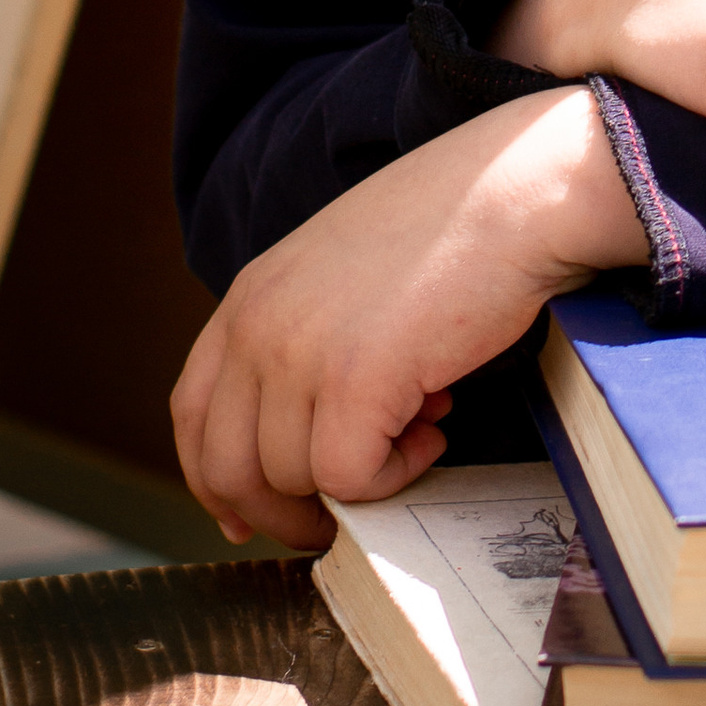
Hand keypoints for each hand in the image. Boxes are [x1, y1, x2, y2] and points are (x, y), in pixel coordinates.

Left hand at [171, 84, 646, 548]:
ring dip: (359, 478)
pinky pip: (349, 478)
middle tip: (344, 512)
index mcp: (249, 295)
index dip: (216, 480)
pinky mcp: (355, 380)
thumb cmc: (451, 225)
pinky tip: (434, 428)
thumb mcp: (342, 272)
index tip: (247, 514)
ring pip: (292, 481)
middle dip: (281, 512)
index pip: (192, 415)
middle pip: (226, 467)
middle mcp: (258, 325)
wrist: (514, 190)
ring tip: (419, 427)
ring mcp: (299, 353)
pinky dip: (394, 475)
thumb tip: (309, 437)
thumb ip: (307, 337)